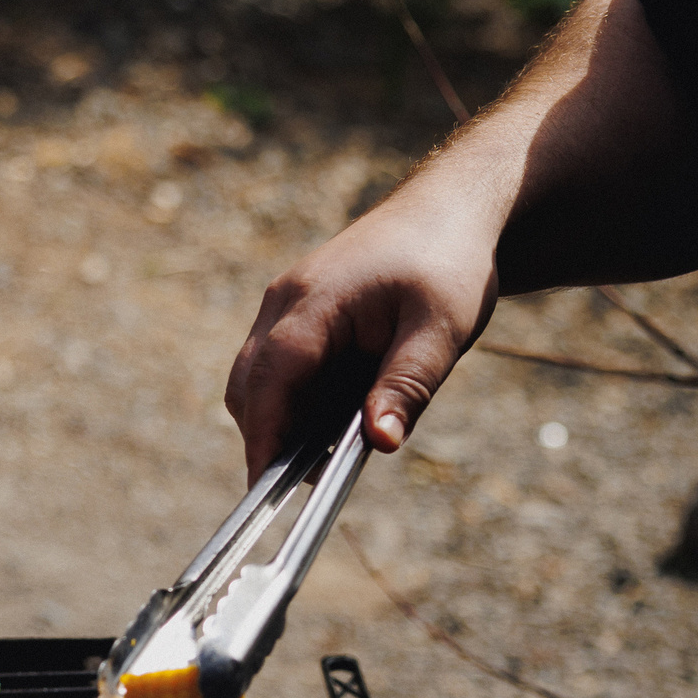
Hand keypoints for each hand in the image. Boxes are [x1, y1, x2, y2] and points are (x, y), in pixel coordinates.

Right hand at [224, 196, 499, 481]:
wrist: (448, 209)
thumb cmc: (448, 261)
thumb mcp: (442, 329)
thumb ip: (408, 386)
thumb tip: (378, 443)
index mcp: (313, 301)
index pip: (270, 378)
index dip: (264, 436)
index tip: (266, 488)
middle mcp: (285, 302)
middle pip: (249, 385)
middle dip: (269, 437)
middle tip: (314, 480)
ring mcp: (285, 305)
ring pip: (257, 379)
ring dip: (283, 419)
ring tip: (333, 451)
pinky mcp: (296, 313)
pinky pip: (278, 367)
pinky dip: (296, 399)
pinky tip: (339, 415)